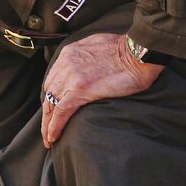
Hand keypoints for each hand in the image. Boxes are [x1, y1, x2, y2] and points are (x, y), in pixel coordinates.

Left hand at [40, 33, 161, 148]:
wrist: (139, 52)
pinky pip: (60, 112)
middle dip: (47, 113)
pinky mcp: (80, 90)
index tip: (53, 110)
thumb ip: (86, 57)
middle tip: (47, 130)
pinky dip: (54, 127)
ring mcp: (71, 77)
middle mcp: (65, 64)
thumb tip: (87, 67)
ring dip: (47, 124)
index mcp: (69, 54)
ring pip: (50, 105)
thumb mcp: (98, 46)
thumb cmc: (128, 50)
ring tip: (48, 139)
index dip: (52, 97)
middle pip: (49, 94)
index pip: (53, 80)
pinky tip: (53, 138)